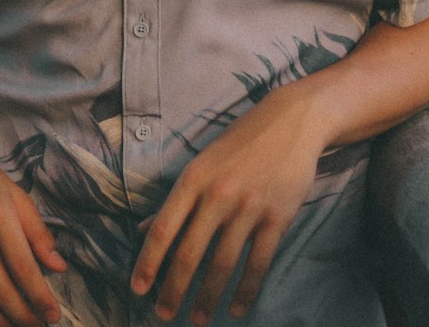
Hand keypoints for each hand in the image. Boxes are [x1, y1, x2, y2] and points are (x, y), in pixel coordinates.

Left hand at [129, 88, 323, 323]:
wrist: (291, 121)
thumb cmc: (240, 143)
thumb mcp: (202, 163)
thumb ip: (175, 199)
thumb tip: (141, 229)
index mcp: (194, 178)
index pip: (163, 228)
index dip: (148, 262)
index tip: (137, 289)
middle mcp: (218, 194)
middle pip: (190, 253)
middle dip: (174, 290)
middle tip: (163, 315)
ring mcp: (249, 206)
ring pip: (223, 264)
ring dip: (208, 297)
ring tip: (198, 319)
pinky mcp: (278, 217)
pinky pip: (258, 263)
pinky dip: (246, 290)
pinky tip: (236, 308)